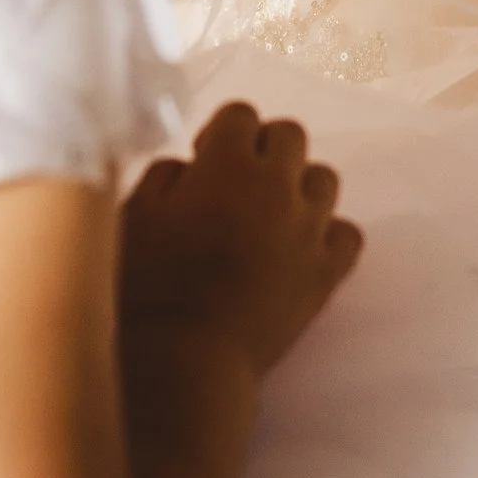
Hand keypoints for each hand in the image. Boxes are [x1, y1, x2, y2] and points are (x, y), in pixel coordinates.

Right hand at [119, 99, 362, 376]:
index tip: (203, 161)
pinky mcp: (325, 274)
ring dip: (297, 187)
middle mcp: (277, 185)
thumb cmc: (141, 290)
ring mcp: (308, 229)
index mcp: (228, 163)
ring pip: (323, 178)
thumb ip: (164, 176)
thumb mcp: (131, 217)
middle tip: (233, 187)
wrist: (178, 363)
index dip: (221, 134)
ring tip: (266, 219)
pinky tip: (298, 251)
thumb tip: (190, 166)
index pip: (241, 114)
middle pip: (289, 135)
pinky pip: (346, 234)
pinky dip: (327, 234)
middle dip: (262, 150)